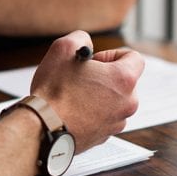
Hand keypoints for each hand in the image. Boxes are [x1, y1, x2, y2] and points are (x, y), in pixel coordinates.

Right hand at [31, 30, 144, 152]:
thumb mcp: (62, 49)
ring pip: (113, 102)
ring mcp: (116, 123)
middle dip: (103, 78)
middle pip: (123, 82)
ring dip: (97, 96)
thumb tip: (85, 44)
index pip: (134, 58)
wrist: (42, 128)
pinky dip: (90, 114)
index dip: (112, 55)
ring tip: (73, 97)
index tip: (94, 62)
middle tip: (80, 79)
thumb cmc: (53, 91)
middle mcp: (127, 103)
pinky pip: (102, 119)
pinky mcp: (104, 137)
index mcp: (123, 79)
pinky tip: (71, 112)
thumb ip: (81, 38)